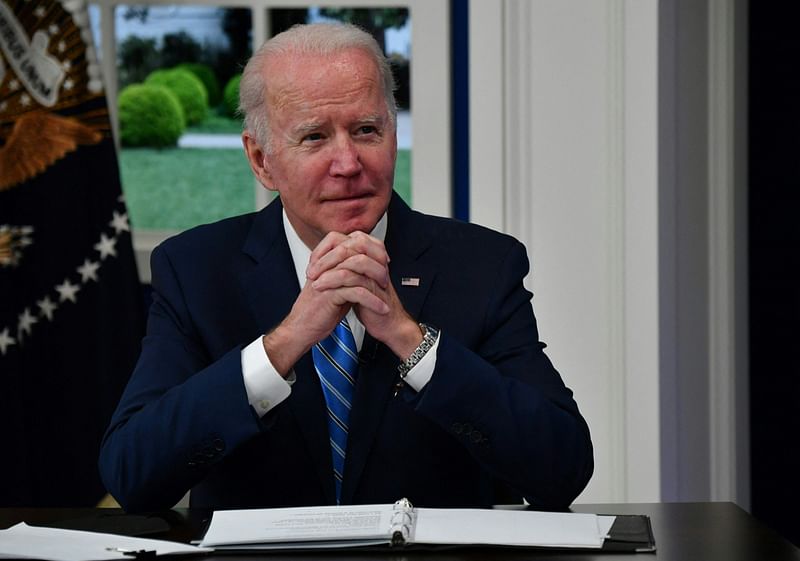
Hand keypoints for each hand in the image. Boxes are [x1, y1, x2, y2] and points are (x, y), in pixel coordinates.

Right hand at [262, 231, 396, 375]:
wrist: (302, 329)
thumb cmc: (319, 311)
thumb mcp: (337, 287)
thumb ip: (350, 275)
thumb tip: (369, 267)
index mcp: (327, 261)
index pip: (352, 241)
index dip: (372, 248)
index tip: (384, 260)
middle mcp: (326, 266)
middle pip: (357, 251)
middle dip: (377, 263)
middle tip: (386, 276)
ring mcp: (327, 278)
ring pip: (358, 268)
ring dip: (377, 280)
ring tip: (385, 291)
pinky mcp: (329, 294)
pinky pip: (357, 292)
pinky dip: (373, 301)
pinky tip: (381, 308)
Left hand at [307, 231, 423, 359]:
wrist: (387, 324)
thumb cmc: (371, 305)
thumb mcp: (354, 282)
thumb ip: (344, 268)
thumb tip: (324, 260)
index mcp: (370, 257)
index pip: (347, 239)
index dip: (327, 247)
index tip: (313, 260)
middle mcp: (375, 261)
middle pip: (349, 245)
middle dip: (326, 256)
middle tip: (312, 269)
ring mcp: (376, 273)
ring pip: (351, 260)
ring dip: (328, 268)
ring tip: (315, 280)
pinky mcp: (374, 288)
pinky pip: (351, 278)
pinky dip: (333, 281)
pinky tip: (322, 287)